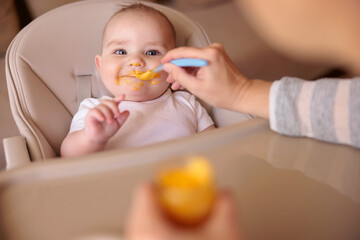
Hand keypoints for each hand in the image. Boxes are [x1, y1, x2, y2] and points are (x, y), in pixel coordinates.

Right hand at [85, 95, 128, 143]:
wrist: (99, 139)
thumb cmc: (107, 131)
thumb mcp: (117, 124)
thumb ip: (122, 118)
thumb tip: (128, 111)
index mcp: (109, 109)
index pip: (114, 102)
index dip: (118, 98)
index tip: (123, 96)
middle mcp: (102, 108)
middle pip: (109, 102)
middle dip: (114, 107)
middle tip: (117, 115)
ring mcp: (96, 111)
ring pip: (102, 106)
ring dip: (108, 114)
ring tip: (110, 122)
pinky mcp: (90, 115)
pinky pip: (94, 111)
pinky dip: (99, 114)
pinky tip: (102, 119)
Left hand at [125, 183, 241, 239]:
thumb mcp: (225, 236)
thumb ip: (225, 207)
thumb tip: (224, 195)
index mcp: (147, 229)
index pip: (145, 190)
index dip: (165, 185)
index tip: (178, 189)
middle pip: (141, 208)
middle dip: (165, 205)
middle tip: (183, 209)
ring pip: (141, 228)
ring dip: (161, 224)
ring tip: (182, 230)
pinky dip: (157, 239)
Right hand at [162, 43, 270, 117]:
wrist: (241, 95)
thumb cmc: (224, 94)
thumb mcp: (197, 87)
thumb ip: (180, 76)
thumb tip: (169, 67)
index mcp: (208, 55)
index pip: (183, 52)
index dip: (170, 58)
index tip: (162, 64)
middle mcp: (213, 49)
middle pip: (187, 55)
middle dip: (177, 67)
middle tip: (169, 78)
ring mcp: (216, 51)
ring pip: (192, 59)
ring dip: (184, 70)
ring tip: (177, 82)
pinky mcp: (217, 55)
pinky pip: (199, 60)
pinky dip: (192, 69)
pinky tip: (186, 79)